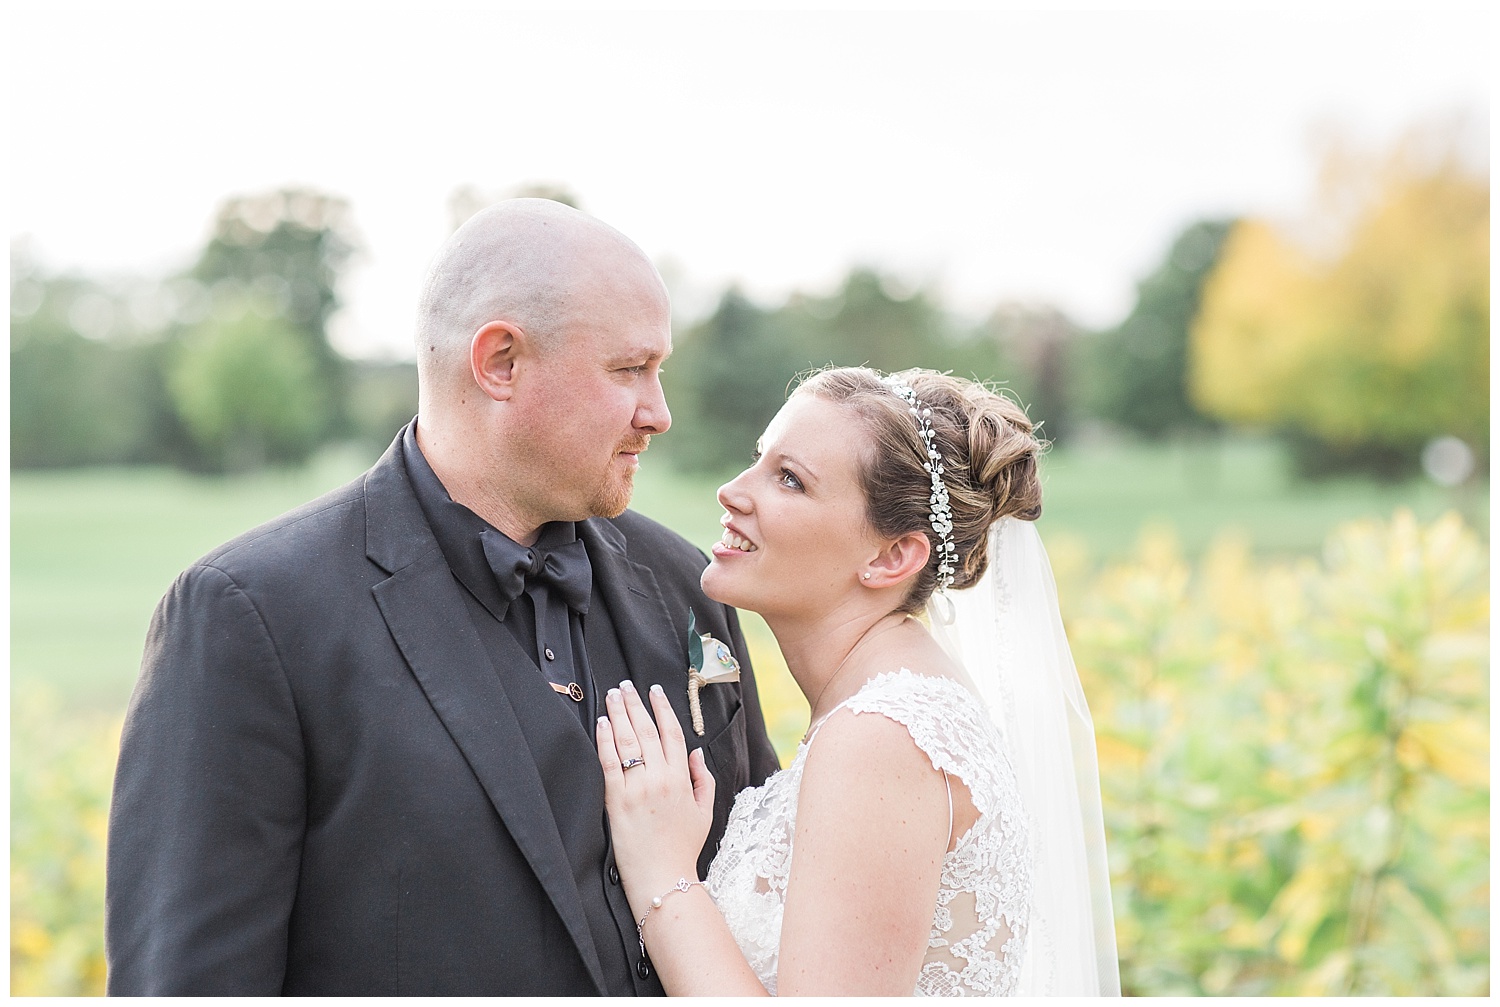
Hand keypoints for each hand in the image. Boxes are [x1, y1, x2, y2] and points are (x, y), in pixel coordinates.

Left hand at [596, 680, 715, 905]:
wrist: (663, 878)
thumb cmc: (683, 848)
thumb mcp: (705, 812)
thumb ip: (704, 779)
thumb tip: (697, 752)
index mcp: (682, 779)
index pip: (672, 733)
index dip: (662, 708)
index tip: (654, 690)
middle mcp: (660, 778)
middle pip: (646, 730)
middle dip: (636, 703)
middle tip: (626, 685)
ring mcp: (637, 789)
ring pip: (627, 741)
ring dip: (619, 714)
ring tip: (612, 695)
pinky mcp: (616, 801)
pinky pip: (609, 763)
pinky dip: (605, 740)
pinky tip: (602, 723)